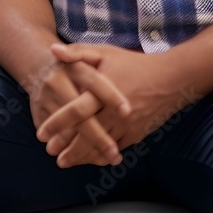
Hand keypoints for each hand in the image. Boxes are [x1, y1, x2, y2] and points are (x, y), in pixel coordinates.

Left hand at [38, 43, 196, 165]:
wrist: (171, 79)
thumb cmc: (133, 64)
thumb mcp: (105, 52)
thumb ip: (78, 52)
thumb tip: (52, 51)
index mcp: (103, 92)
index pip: (76, 110)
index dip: (57, 123)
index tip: (41, 133)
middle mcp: (115, 112)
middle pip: (87, 134)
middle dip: (66, 146)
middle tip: (50, 152)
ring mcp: (127, 126)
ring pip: (100, 146)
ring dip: (81, 156)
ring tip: (64, 161)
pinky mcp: (136, 134)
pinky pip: (116, 150)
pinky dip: (101, 156)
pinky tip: (88, 160)